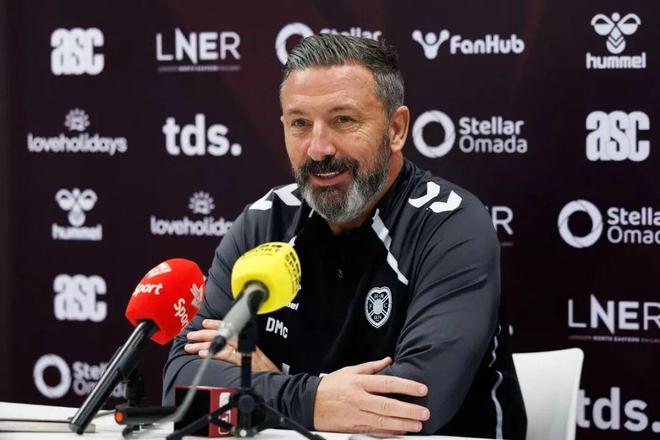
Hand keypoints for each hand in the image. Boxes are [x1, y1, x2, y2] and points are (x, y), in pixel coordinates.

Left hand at [185, 319, 280, 372]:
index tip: (204, 323)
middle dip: (204, 334)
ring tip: (190, 346)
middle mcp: (245, 343)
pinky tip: (203, 354)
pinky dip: (214, 353)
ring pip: (221, 342)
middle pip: (223, 333)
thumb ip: (240, 351)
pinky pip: (226, 355)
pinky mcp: (243, 360)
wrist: (276, 378)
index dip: (216, 324)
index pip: (230, 327)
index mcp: (246, 340)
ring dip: (204, 344)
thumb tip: (225, 351)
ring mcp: (244, 351)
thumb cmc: (265, 370)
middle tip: (190, 335)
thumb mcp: (253, 356)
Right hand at [313, 357, 429, 433]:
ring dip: (403, 423)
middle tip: (424, 412)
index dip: (406, 386)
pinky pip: (375, 431)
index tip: (421, 389)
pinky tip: (401, 432)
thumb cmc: (329, 387)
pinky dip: (389, 433)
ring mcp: (357, 415)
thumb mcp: (349, 371)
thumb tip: (387, 361)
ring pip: (383, 421)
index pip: (387, 383)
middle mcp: (359, 399)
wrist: (309, 404)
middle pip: (388, 405)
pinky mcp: (354, 427)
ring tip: (417, 424)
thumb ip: (371, 367)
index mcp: (359, 382)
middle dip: (408, 409)